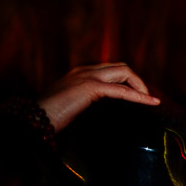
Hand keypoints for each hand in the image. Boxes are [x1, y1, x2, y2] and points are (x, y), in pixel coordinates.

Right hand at [38, 63, 158, 130]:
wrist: (35, 118)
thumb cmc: (53, 114)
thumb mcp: (75, 102)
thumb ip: (89, 98)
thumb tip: (105, 106)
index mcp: (81, 72)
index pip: (112, 69)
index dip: (129, 80)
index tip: (140, 95)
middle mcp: (85, 70)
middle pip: (121, 67)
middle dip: (138, 81)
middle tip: (147, 98)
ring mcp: (87, 76)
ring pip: (124, 72)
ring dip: (140, 86)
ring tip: (150, 100)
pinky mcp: (89, 87)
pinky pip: (121, 90)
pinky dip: (138, 96)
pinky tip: (150, 102)